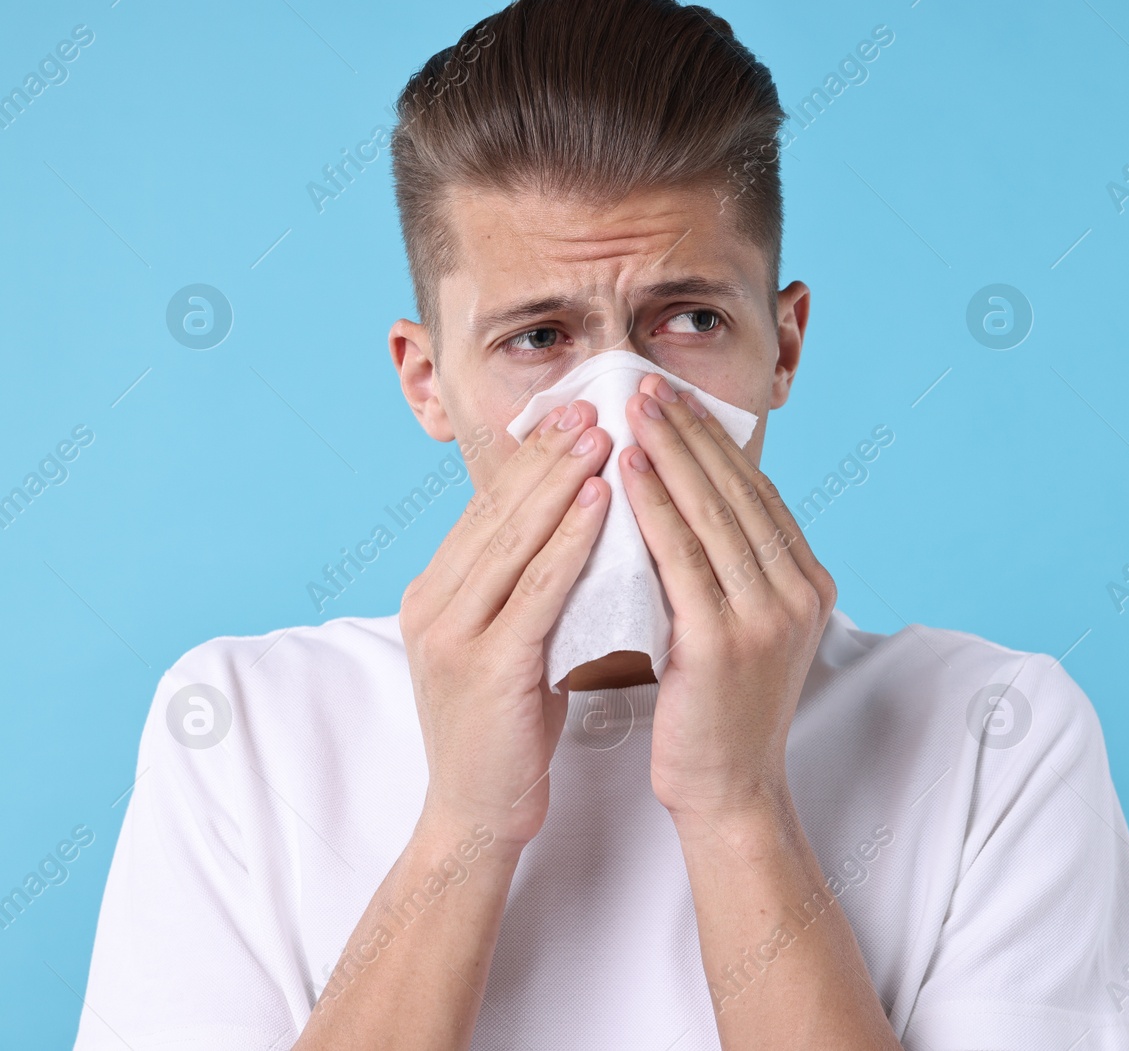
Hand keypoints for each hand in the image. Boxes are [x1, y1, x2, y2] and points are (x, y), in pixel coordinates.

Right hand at [398, 402, 611, 846]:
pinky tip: (602, 504)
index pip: (489, 507)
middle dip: (549, 452)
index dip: (533, 458)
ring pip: (514, 538)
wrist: (477, 816)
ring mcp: (453, 633)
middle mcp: (433, 602)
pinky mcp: (486, 666)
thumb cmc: (507, 729)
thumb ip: (527, 588)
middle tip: (595, 403)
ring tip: (605, 433)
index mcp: (436, 592)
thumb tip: (579, 527)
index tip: (577, 412)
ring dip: (562, 479)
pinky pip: (535, 588)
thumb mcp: (510, 642)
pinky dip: (570, 539)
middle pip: (498, 509)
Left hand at [620, 374, 836, 826]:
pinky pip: (682, 557)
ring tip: (632, 408)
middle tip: (647, 383)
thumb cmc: (721, 711)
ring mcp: (769, 616)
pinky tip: (626, 470)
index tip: (674, 399)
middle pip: (737, 492)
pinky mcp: (727, 641)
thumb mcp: (742, 627)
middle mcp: (800, 593)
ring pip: (712, 514)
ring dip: (670, 452)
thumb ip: (732, 570)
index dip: (715, 442)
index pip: (757, 493)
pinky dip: (653, 506)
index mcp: (809, 583)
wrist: (729, 791)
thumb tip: (691, 502)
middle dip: (690, 431)